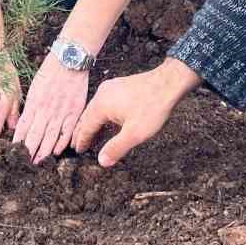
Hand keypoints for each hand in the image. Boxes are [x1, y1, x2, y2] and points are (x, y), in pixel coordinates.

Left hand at [13, 56, 89, 163]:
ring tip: (38, 162)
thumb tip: (24, 122)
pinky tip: (57, 152)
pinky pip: (67, 131)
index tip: (14, 153)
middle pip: (35, 134)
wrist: (69, 60)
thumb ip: (31, 106)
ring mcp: (61, 111)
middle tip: (24, 164)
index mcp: (34, 102)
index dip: (18, 141)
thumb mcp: (35, 88)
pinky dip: (62, 142)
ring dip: (43, 151)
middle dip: (29, 151)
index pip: (23, 126)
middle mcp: (46, 109)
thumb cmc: (50, 72)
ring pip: (50, 136)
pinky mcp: (74, 111)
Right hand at [70, 60, 195, 166]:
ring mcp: (111, 89)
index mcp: (101, 106)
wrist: (168, 83)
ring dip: (93, 124)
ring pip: (96, 110)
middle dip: (83, 132)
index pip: (85, 127)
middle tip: (78, 144)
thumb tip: (102, 161)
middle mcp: (102, 95)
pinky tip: (109, 123)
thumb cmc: (152, 107)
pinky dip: (103, 116)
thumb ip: (116, 148)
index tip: (78, 151)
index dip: (82, 140)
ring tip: (92, 137)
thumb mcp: (134, 134)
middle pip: (87, 117)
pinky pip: (105, 104)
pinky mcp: (120, 86)